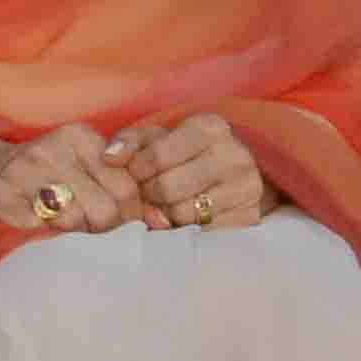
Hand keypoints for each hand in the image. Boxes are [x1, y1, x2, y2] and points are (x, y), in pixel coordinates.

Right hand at [0, 122, 147, 235]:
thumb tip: (165, 223)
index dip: (130, 215)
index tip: (119, 222)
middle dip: (102, 228)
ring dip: (71, 232)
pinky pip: (30, 223)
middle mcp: (51, 148)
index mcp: (80, 136)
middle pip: (104, 208)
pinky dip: (36, 229)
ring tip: (63, 224)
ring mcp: (21, 168)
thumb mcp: (86, 165)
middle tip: (90, 229)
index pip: (127, 188)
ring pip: (71, 220)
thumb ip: (124, 186)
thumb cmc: (48, 175)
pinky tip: (34, 222)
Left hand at [125, 109, 275, 230]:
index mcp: (211, 127)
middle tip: (147, 194)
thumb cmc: (183, 153)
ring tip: (165, 204)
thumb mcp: (156, 139)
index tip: (135, 175)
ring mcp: (247, 187)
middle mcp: (235, 155)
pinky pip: (201, 232)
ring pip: (183, 213)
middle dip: (148, 195)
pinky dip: (184, 229)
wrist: (230, 173)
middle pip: (167, 188)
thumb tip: (110, 158)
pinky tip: (183, 218)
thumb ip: (128, 143)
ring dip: (164, 214)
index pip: (157, 156)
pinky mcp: (250, 217)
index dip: (136, 171)